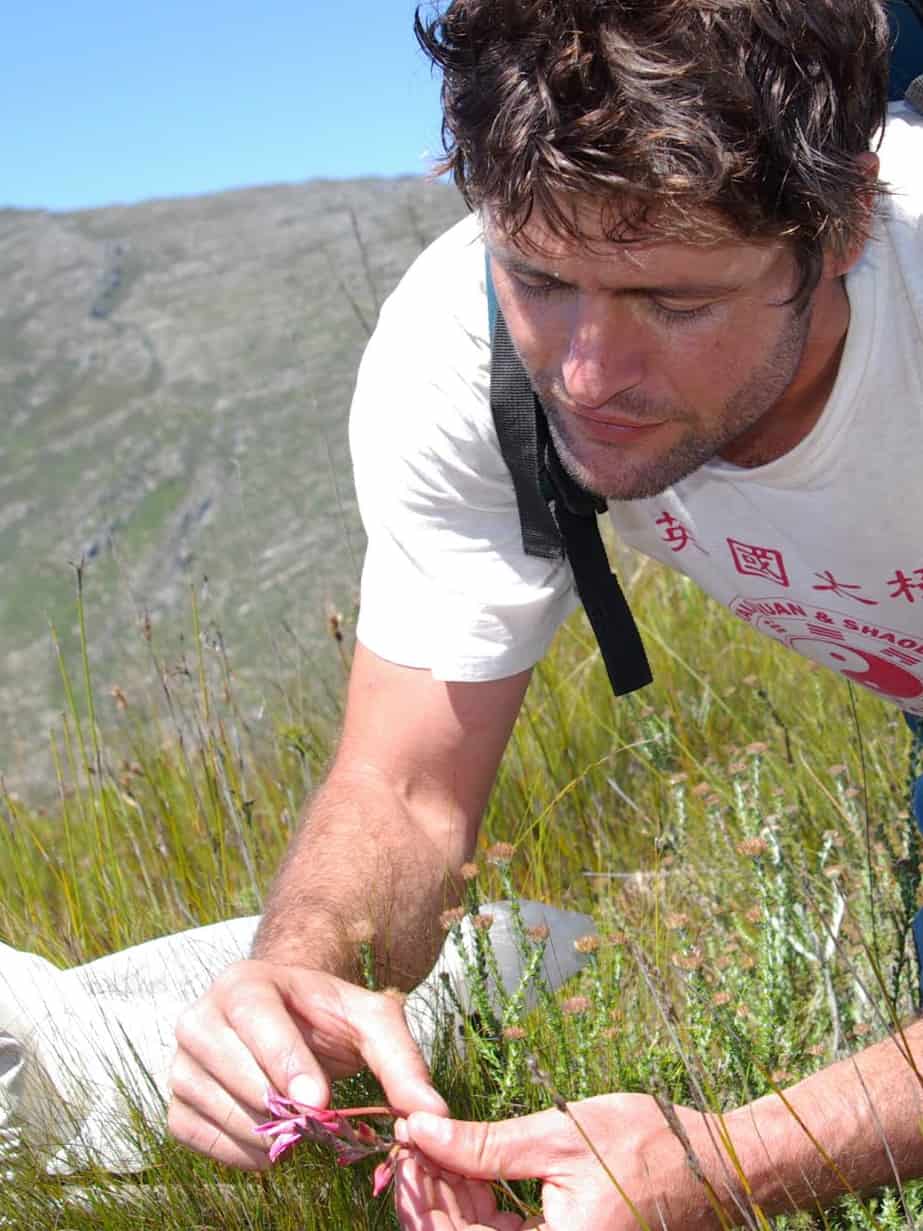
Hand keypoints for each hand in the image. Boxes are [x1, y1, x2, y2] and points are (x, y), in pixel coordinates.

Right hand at [167, 959, 447, 1168]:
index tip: (318, 1102)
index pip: (255, 1018)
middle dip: (284, 1105)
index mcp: (245, 982)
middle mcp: (200, 1016)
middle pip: (236, 1072)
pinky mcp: (175, 1103)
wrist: (288, 1021)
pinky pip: (202, 1140)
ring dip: (269, 1131)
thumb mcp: (374, 1023)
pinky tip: (273, 1137)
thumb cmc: (330, 1018)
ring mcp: (180, 1061)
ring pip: (221, 1110)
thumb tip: (432, 1114)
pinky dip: (242, 1151)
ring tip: (301, 1122)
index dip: (286, 1061)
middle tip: (320, 1119)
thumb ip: (402, 1061)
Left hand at [395, 1094, 726, 1230]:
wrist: (715, 1165)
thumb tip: (419, 1129)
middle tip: (415, 1140)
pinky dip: (482, 1207)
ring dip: (454, 1200)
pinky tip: (470, 1166)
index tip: (405, 1145)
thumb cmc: (647, 1146)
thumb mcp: (558, 1137)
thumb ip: (484, 1145)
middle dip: (432, 1195)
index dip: (422, 1198)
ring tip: (438, 1145)